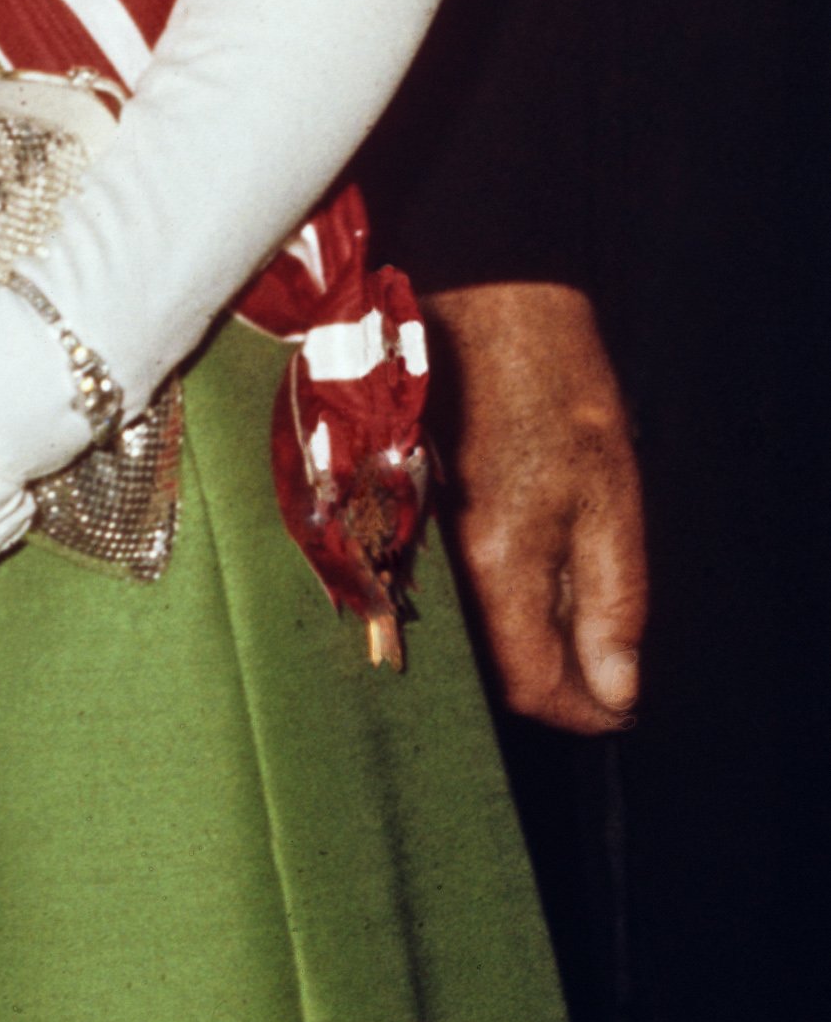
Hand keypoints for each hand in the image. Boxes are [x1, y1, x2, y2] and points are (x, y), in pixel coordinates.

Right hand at [430, 278, 644, 729]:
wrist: (481, 310)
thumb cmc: (556, 391)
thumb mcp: (613, 497)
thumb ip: (613, 600)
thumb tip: (616, 688)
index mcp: (499, 563)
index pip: (531, 684)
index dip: (581, 711)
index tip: (619, 707)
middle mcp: (440, 567)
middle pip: (490, 671)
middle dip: (549, 684)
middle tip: (601, 670)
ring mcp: (413, 544)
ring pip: (465, 637)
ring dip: (517, 648)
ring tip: (567, 624)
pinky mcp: (402, 521)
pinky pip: (442, 596)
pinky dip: (487, 611)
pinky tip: (520, 583)